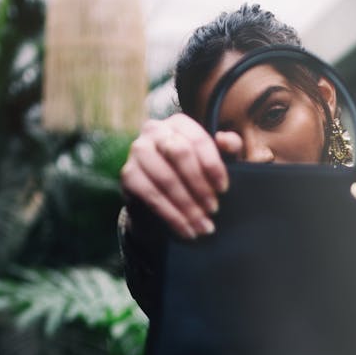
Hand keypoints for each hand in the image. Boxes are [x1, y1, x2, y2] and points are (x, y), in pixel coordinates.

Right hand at [120, 114, 242, 239]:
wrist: (159, 195)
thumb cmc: (192, 173)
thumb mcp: (213, 160)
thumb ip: (227, 149)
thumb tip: (227, 141)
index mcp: (179, 123)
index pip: (198, 139)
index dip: (213, 166)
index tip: (223, 189)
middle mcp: (154, 130)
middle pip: (179, 154)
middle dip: (199, 185)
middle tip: (213, 209)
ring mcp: (138, 151)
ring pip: (166, 178)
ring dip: (188, 206)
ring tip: (203, 226)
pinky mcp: (128, 174)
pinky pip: (152, 197)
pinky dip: (172, 216)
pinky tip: (186, 231)